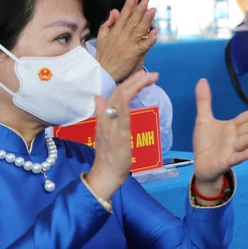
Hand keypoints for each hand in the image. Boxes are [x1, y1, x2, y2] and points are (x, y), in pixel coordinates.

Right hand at [87, 71, 160, 200]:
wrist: (105, 174)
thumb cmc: (109, 155)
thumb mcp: (105, 132)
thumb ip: (102, 114)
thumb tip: (97, 97)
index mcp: (104, 117)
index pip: (115, 94)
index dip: (128, 82)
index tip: (142, 75)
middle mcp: (105, 118)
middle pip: (117, 93)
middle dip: (134, 80)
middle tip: (150, 73)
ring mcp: (111, 126)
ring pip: (118, 101)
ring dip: (133, 86)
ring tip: (147, 77)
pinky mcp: (118, 136)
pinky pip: (121, 117)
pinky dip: (124, 104)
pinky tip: (130, 94)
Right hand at [96, 0, 156, 81]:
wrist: (103, 72)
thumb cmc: (104, 54)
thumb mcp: (102, 37)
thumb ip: (109, 24)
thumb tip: (114, 11)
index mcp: (115, 32)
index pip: (123, 15)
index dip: (129, 5)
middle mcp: (122, 37)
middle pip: (132, 21)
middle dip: (139, 9)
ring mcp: (128, 46)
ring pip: (138, 31)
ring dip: (146, 21)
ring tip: (152, 11)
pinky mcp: (133, 55)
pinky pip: (143, 47)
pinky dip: (149, 40)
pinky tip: (155, 33)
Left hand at [191, 79, 247, 197]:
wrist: (200, 165)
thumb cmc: (205, 143)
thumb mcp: (203, 119)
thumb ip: (204, 101)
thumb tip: (202, 80)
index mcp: (232, 126)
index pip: (247, 117)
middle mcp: (235, 137)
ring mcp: (233, 149)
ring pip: (247, 141)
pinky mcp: (227, 161)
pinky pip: (237, 158)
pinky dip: (245, 155)